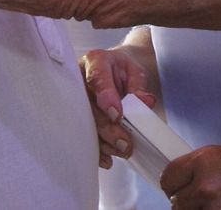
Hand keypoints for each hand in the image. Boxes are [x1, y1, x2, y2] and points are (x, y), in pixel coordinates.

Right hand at [81, 47, 156, 167]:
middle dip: (107, 127)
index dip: (106, 97)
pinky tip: (107, 159)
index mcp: (95, 61)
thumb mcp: (135, 71)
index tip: (118, 114)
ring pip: (84, 124)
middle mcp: (79, 80)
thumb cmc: (123, 70)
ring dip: (104, 142)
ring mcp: (74, 99)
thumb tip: (146, 102)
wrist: (114, 71)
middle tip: (125, 142)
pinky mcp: (75, 117)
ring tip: (122, 150)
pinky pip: (82, 136)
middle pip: (89, 107)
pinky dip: (95, 150)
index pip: (97, 78)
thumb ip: (139, 85)